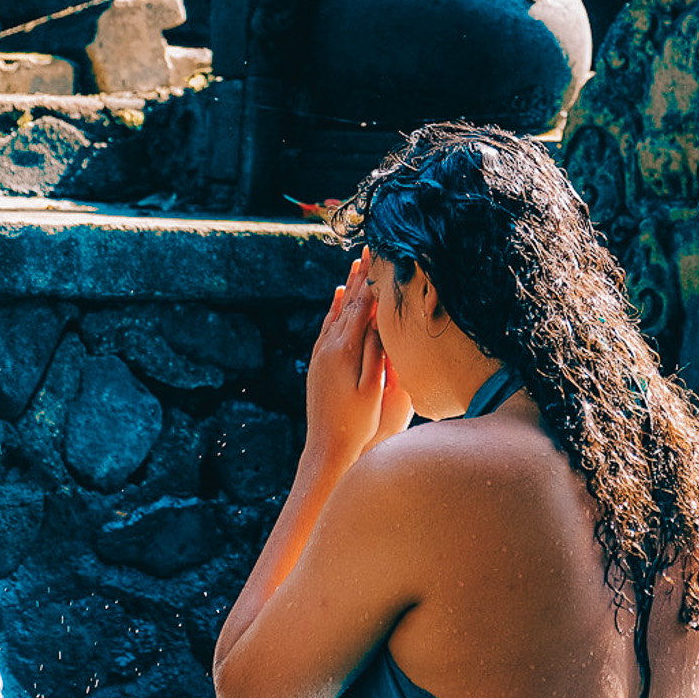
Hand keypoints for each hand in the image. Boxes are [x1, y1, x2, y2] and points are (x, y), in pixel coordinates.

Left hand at [302, 257, 408, 474]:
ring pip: (336, 313)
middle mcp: (329, 347)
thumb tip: (380, 321)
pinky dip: (336, 308)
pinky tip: (339, 299)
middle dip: (360, 277)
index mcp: (345, 350)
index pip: (362, 307)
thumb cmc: (358, 422)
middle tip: (367, 251)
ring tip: (355, 267)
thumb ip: (376, 352)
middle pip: (348, 304)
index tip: (379, 257)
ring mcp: (321, 354)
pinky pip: (328, 326)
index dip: (372, 281)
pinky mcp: (318, 363)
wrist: (327, 446)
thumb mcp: (373, 388)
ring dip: (348, 288)